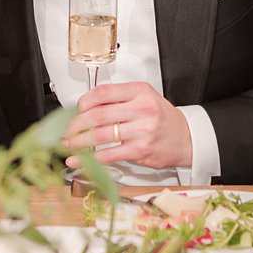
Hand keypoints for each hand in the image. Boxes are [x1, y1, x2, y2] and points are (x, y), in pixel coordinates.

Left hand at [63, 81, 192, 169]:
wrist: (187, 138)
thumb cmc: (162, 118)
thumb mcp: (145, 98)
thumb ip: (119, 99)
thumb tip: (85, 107)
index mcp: (140, 92)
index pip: (104, 92)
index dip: (84, 101)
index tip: (75, 110)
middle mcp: (141, 109)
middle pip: (98, 114)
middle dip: (75, 124)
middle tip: (65, 130)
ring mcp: (141, 130)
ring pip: (100, 134)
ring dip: (78, 141)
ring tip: (66, 144)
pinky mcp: (140, 150)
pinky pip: (109, 154)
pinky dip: (90, 158)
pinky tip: (78, 160)